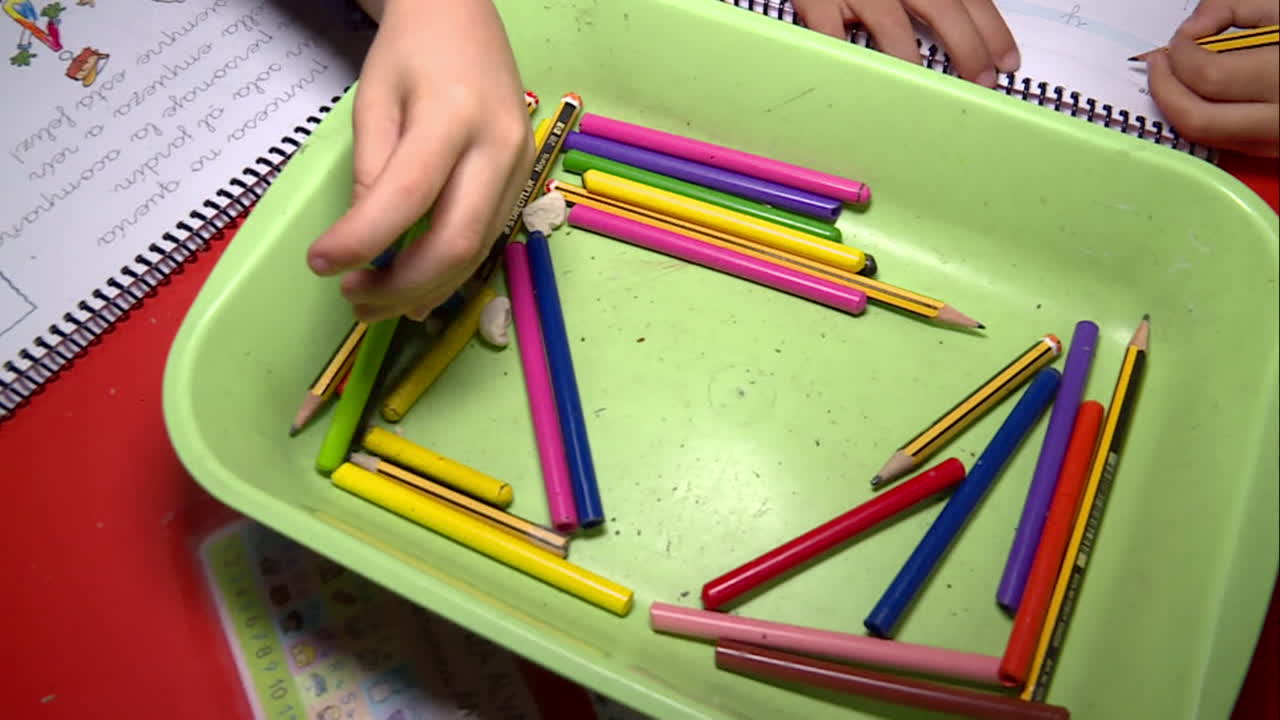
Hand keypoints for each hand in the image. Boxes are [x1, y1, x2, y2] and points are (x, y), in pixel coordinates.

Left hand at [306, 0, 533, 321]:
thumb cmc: (412, 53)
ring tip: (375, 301)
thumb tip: (364, 244)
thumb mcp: (374, 100)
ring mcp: (520, 167)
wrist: (464, 20)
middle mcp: (499, 145)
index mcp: (453, 113)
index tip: (322, 265)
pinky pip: (486, 239)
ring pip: (476, 251)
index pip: (408, 194)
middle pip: (457, 240)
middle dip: (402, 284)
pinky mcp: (524, 180)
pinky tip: (415, 289)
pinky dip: (448, 272)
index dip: (364, 239)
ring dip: (424, 288)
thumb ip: (370, 170)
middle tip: (355, 300)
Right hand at [790, 0, 1019, 86]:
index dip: (992, 29)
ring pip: (892, 25)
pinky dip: (845, 58)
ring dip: (912, 61)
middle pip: (944, 7)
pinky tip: (860, 81)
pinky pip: (831, 34)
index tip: (1007, 60)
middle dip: (969, 48)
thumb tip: (962, 23)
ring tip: (926, 92)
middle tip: (983, 82)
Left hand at [1147, 0, 1278, 156]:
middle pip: (1198, 119)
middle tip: (1157, 64)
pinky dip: (1207, 119)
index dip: (1179, 55)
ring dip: (1180, 107)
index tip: (1176, 40)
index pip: (1209, 75)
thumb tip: (1194, 28)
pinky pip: (1230, 143)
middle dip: (1164, 89)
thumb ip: (1236, 9)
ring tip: (1174, 77)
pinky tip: (1204, 95)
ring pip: (1208, 138)